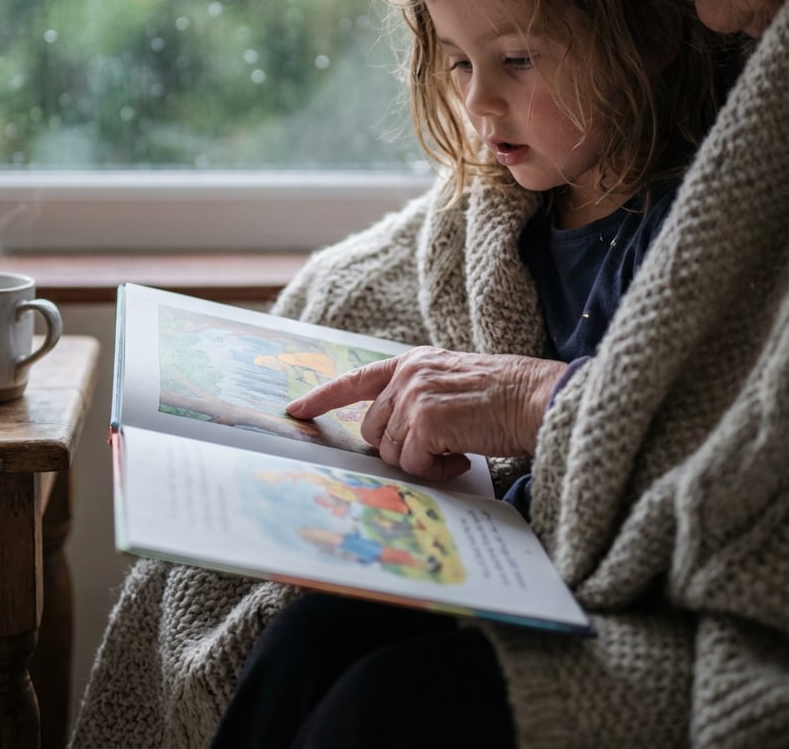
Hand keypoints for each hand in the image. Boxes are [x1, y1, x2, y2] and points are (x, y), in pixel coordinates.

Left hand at [286, 346, 565, 481]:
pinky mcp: (426, 421)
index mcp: (412, 362)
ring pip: (390, 451)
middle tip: (440, 448)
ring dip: (421, 461)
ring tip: (457, 448)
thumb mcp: (452, 384)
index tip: (296, 410)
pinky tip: (462, 456)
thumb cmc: (504, 398)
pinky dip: (435, 470)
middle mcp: (407, 374)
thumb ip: (417, 398)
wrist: (537, 398)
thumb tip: (391, 438)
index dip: (323, 397)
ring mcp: (414, 396)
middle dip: (400, 448)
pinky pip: (411, 464)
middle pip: (372, 430)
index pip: (356, 379)